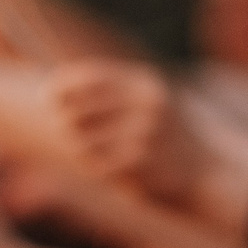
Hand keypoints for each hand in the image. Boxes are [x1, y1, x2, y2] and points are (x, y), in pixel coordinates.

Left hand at [44, 60, 199, 201]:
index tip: (45, 95)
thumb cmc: (162, 134)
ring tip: (99, 152)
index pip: (91, 78)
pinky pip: (98, 165)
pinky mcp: (141, 161)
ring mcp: (144, 133)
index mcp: (143, 84)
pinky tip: (114, 168)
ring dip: (84, 150)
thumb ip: (107, 93)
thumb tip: (52, 90)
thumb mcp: (143, 103)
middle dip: (67, 122)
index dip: (62, 85)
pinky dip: (99, 168)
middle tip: (70, 129)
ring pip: (83, 142)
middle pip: (78, 111)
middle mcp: (144, 104)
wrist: (202, 169)